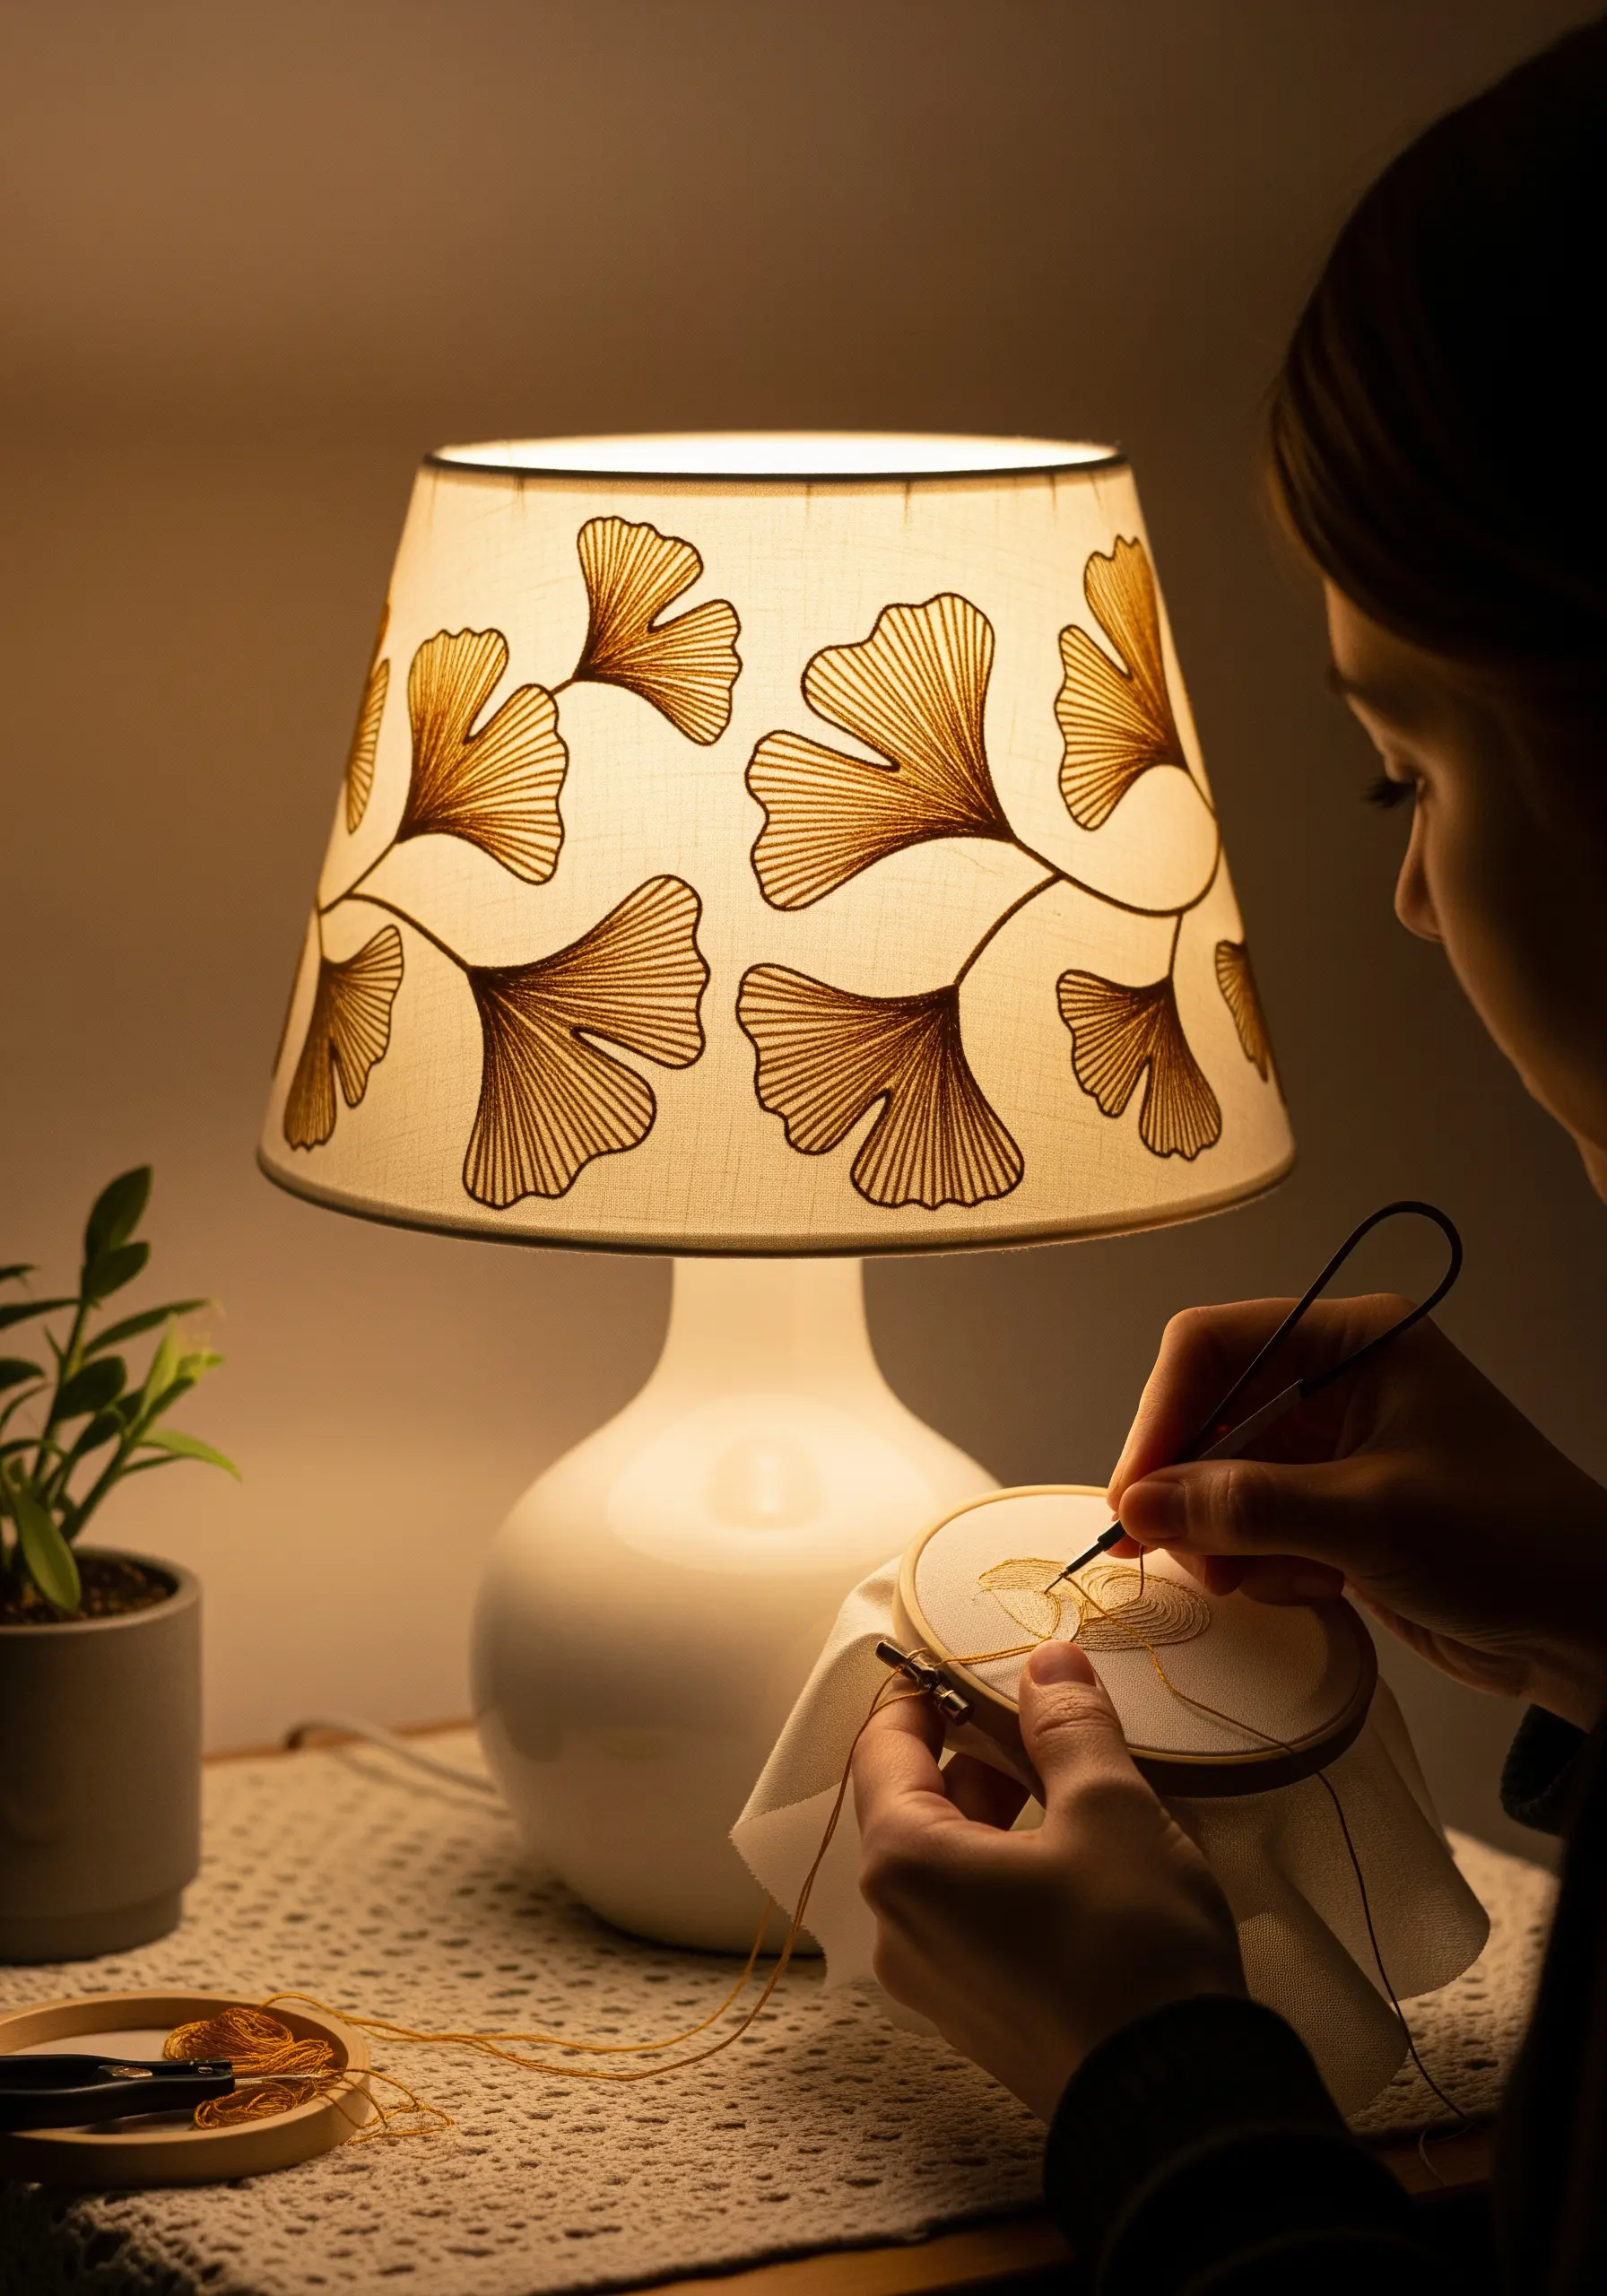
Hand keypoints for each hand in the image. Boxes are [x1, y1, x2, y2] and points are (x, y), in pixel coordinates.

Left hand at [852, 1641, 1243, 2120]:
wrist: (1177, 2104)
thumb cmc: (1132, 1950)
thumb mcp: (1111, 1809)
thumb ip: (1068, 1724)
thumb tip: (1048, 1663)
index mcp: (905, 1863)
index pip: (886, 1745)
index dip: (924, 1692)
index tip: (964, 1656)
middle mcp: (897, 1924)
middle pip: (913, 1802)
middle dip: (974, 1750)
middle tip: (1041, 1713)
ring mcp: (933, 1977)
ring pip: (946, 1859)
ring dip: (997, 1808)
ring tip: (1073, 1779)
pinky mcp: (976, 2011)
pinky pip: (970, 1912)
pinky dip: (1006, 1865)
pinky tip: (1077, 1852)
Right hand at [1110, 1292, 1606, 1731]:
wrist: (1591, 1629)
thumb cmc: (1509, 1544)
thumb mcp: (1368, 1519)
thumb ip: (1245, 1507)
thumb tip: (1135, 1507)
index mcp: (1353, 1341)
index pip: (1211, 1347)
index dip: (1162, 1417)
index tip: (1133, 1498)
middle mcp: (1338, 1383)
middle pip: (1209, 1416)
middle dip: (1190, 1490)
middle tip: (1178, 1556)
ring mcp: (1338, 1451)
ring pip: (1224, 1480)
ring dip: (1224, 1538)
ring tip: (1253, 1581)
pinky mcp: (1340, 1514)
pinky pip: (1256, 1528)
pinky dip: (1263, 1564)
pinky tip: (1312, 1588)